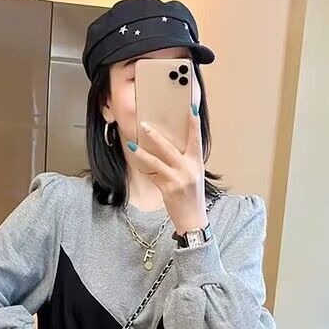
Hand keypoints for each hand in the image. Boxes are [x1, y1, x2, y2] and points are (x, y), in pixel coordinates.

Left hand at [126, 104, 206, 232]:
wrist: (193, 219)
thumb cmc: (193, 197)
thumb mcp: (194, 176)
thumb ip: (185, 162)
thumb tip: (169, 148)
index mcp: (197, 163)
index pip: (196, 140)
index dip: (194, 124)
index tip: (191, 109)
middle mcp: (188, 169)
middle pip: (170, 148)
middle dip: (156, 136)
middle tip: (145, 124)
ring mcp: (177, 179)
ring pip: (156, 161)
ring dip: (142, 152)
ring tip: (131, 145)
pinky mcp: (168, 188)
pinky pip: (152, 175)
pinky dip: (143, 169)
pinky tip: (136, 163)